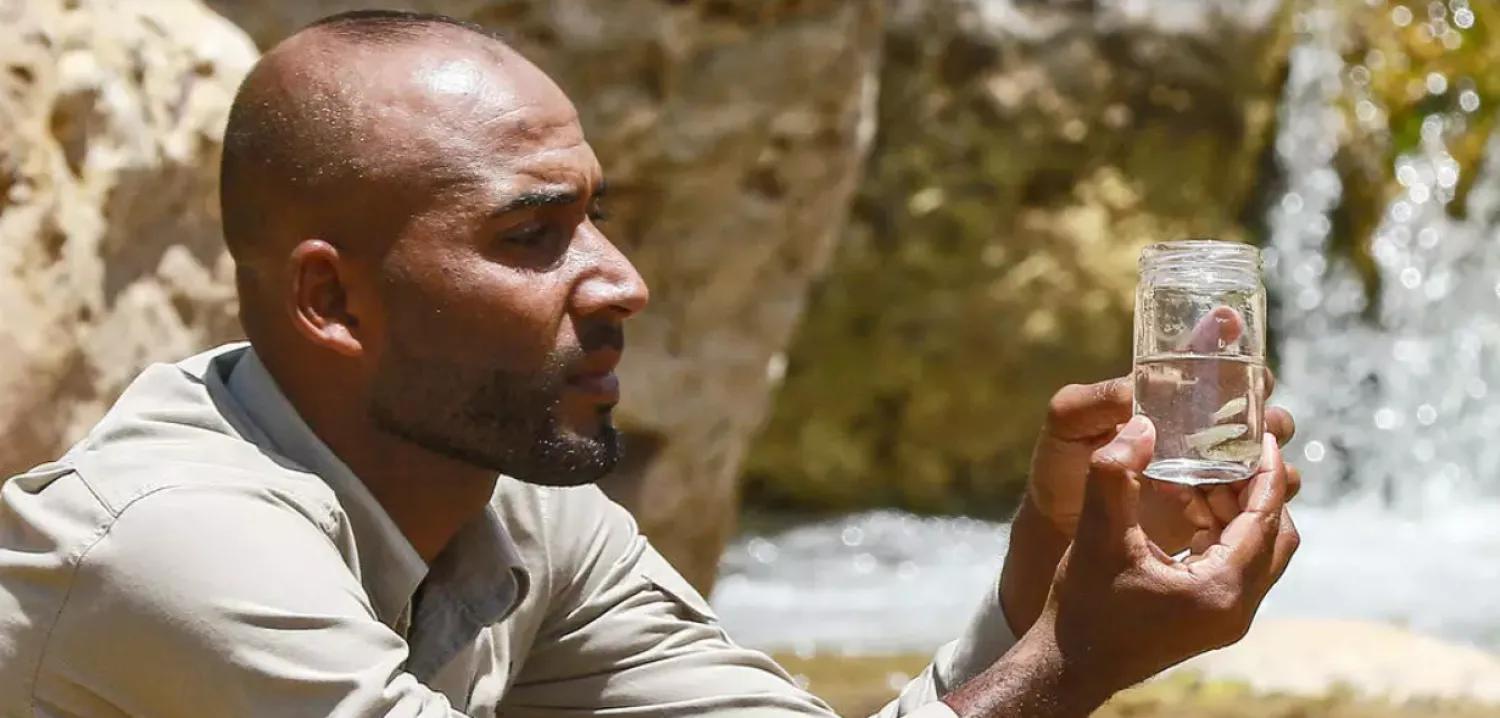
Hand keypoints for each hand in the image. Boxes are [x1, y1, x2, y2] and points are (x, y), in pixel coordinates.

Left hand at [1028, 308, 1299, 553]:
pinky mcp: (1213, 517)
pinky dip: (1256, 503)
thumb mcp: (1066, 425)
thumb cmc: (1061, 468)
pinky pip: (1253, 508)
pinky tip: (1234, 506)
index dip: (1236, 357)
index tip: (1245, 351)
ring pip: (1266, 463)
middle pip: (1259, 418)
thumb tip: (1134, 392)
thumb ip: (1091, 402)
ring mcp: (1212, 477)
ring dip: (1270, 462)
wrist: (1061, 529)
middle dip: (1270, 417)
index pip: (1217, 373)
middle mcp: (1201, 436)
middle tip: (1262, 424)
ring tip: (1248, 469)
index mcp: (1171, 402)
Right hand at [1040, 414, 1299, 689]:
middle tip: (1223, 455)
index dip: (1268, 473)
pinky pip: (1235, 567)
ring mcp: (1226, 619)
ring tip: (1194, 479)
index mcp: (1220, 588)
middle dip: (1254, 492)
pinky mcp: (1210, 621)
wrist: (1068, 666)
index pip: (1266, 519)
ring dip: (1234, 512)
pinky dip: (1219, 534)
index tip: (1263, 437)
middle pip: (1275, 537)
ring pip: (1257, 552)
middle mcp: (1236, 609)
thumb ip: (1116, 472)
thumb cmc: (1082, 606)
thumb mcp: (1096, 532)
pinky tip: (1182, 511)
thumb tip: (1140, 424)